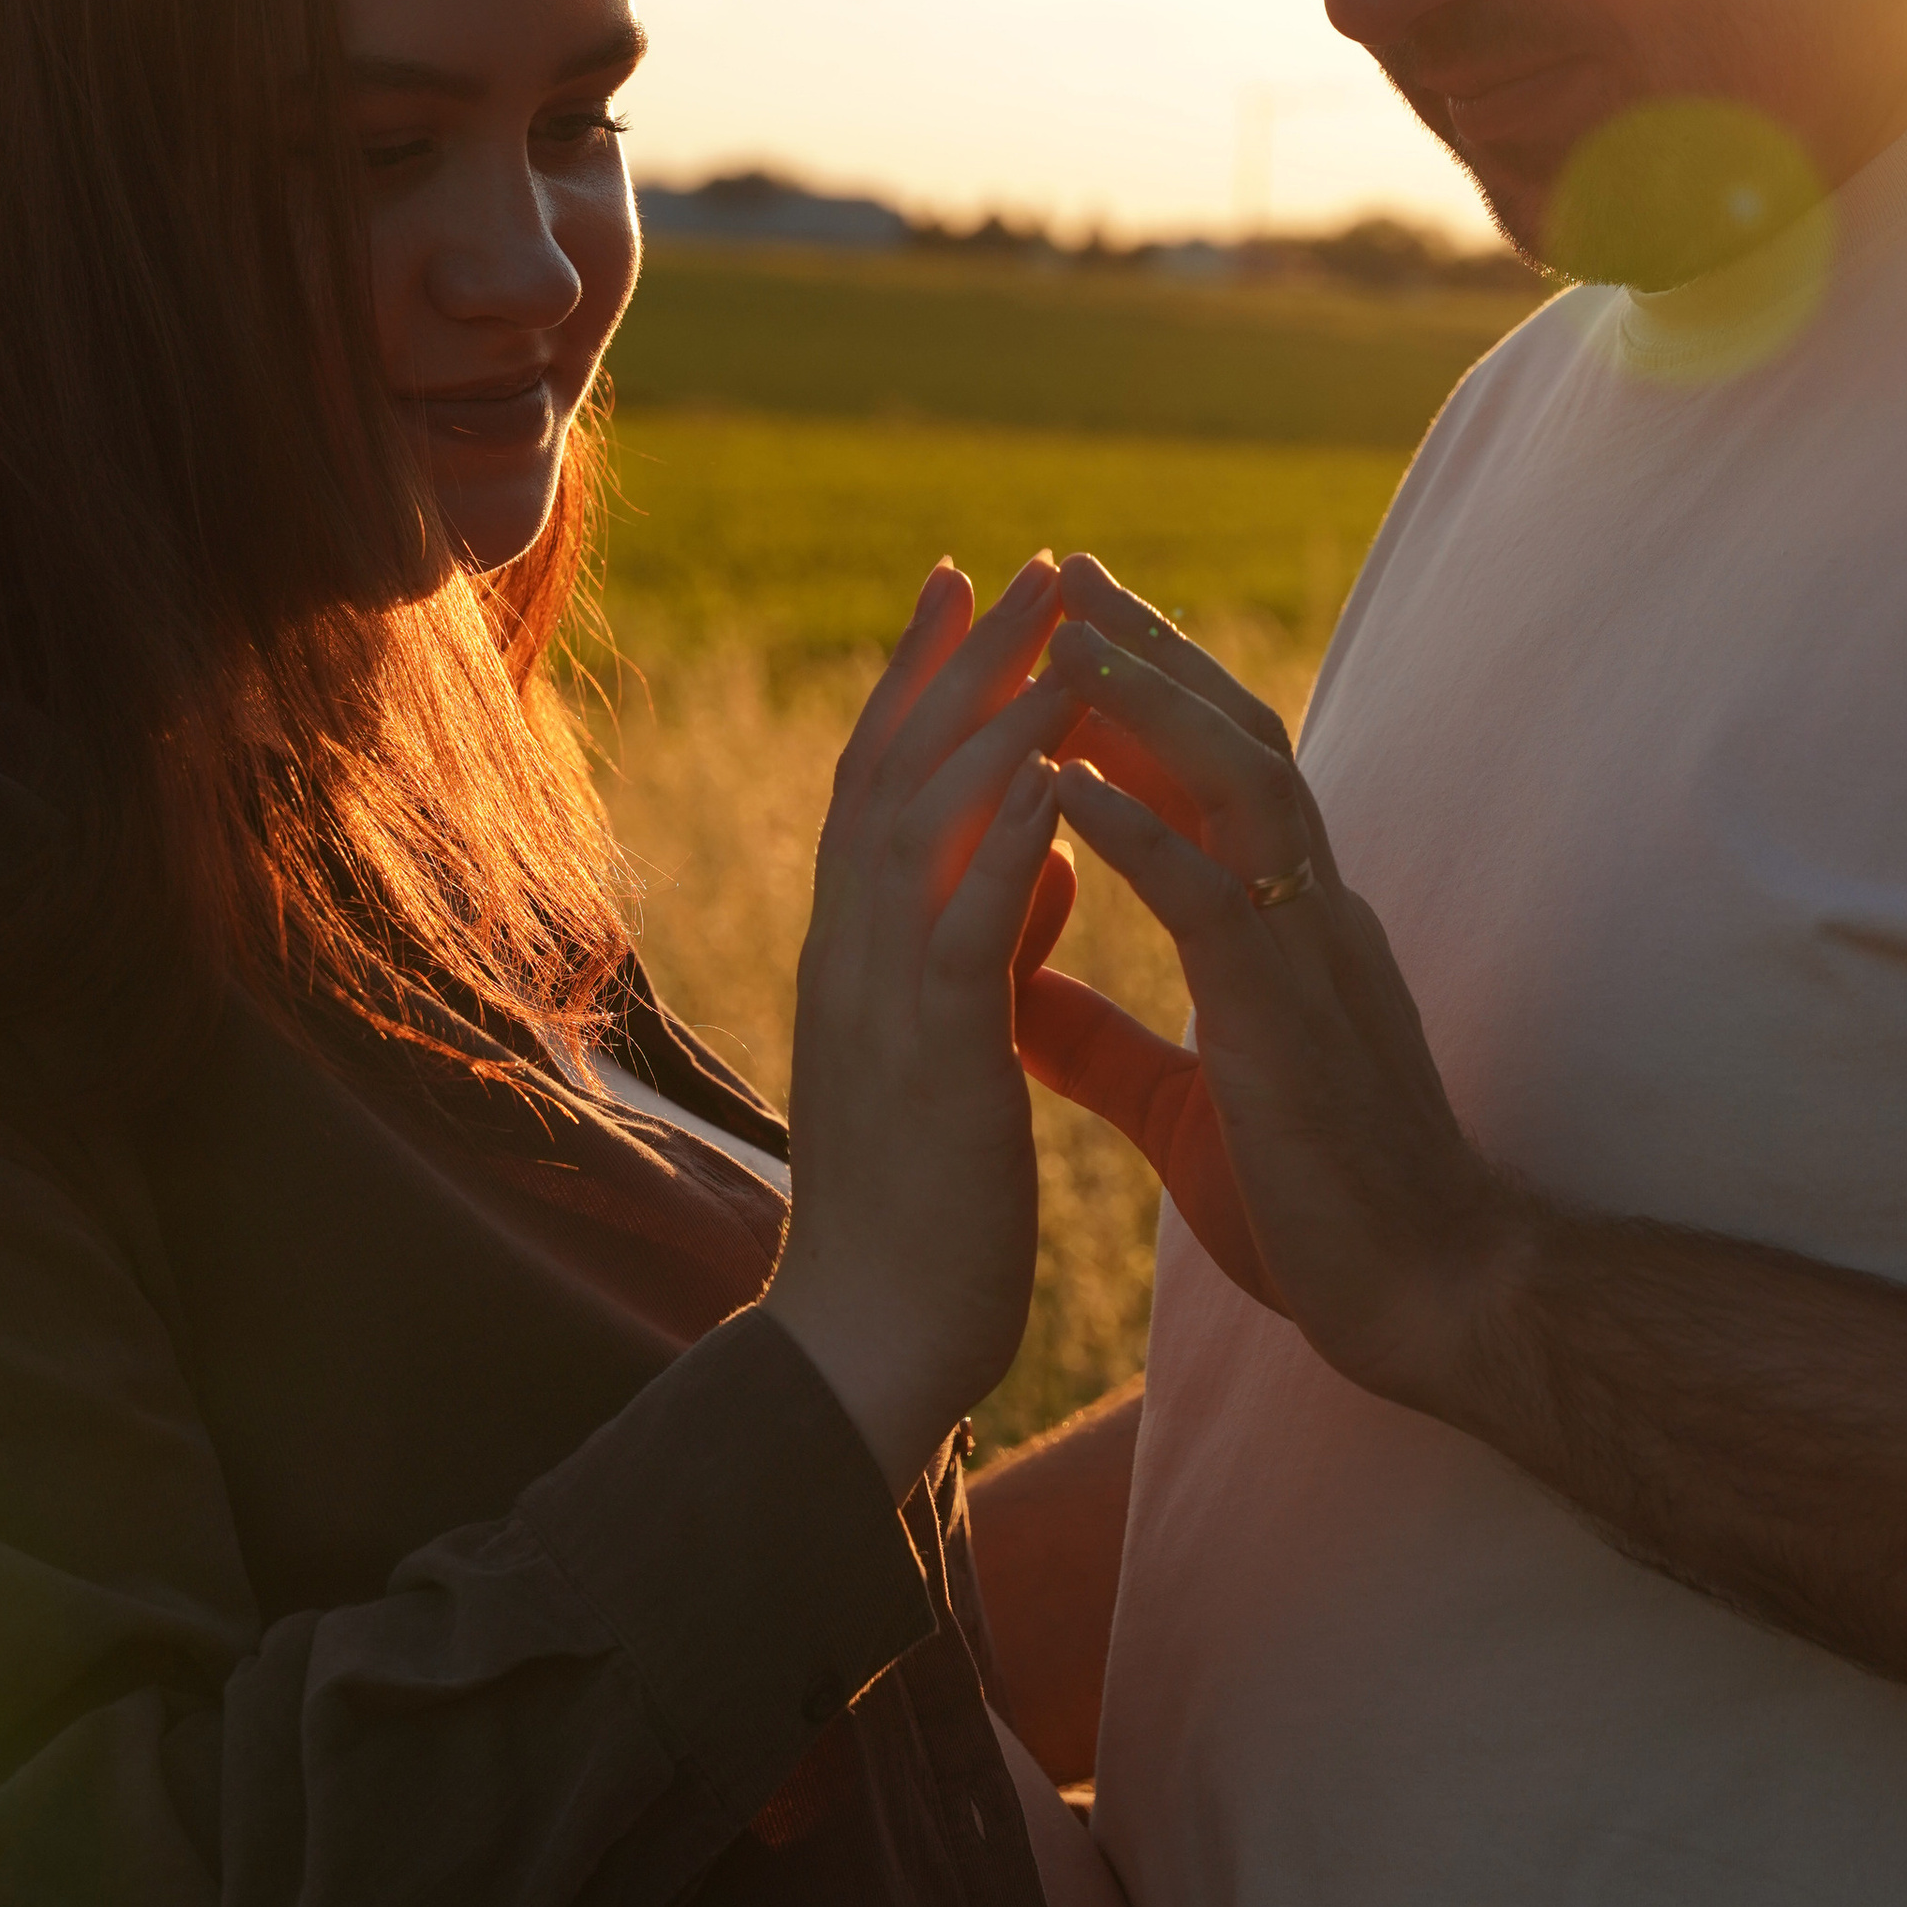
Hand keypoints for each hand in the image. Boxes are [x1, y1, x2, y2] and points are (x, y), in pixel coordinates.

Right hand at [767, 554, 1072, 1495]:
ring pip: (923, 824)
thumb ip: (999, 943)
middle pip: (897, 771)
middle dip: (960, 664)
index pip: (889, 785)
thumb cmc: (926, 1209)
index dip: (932, 684)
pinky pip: (966, 925)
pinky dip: (1005, 839)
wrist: (875, 1340)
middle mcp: (855, 955)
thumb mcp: (964, 1050)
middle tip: (1017, 565)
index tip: (979, 594)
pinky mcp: (930, 1058)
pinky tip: (1048, 771)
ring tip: (1048, 626)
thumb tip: (1051, 857)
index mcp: (866, 956)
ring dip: (989, 716)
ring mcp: (880, 1001)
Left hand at [1025, 555, 1521, 1410]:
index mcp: (1286, 934)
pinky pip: (1216, 900)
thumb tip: (1015, 995)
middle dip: (1150, 654)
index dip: (1148, 699)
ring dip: (1147, 706)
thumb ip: (1106, 1043)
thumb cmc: (1316, 1212)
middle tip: (1064, 577)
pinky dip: (1141, 834)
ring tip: (1062, 640)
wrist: (1424, 1303)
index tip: (1070, 632)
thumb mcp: (1181, 1108)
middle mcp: (1311, 916)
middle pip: (1237, 739)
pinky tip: (1069, 788)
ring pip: (1238, 786)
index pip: (1221, 780)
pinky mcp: (1293, 1022)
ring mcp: (1312, 958)